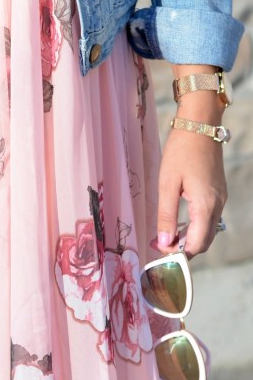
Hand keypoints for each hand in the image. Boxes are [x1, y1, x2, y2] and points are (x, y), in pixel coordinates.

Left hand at [155, 74, 227, 257]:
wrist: (200, 125)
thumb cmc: (181, 151)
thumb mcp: (167, 183)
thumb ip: (166, 215)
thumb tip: (164, 242)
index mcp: (205, 206)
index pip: (196, 244)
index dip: (178, 254)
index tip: (158, 253)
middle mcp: (217, 205)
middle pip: (204, 242)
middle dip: (183, 249)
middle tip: (159, 246)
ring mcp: (220, 199)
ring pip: (207, 231)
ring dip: (188, 238)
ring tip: (164, 235)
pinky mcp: (218, 192)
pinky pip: (209, 218)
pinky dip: (194, 226)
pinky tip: (178, 222)